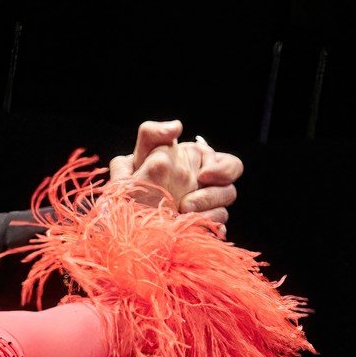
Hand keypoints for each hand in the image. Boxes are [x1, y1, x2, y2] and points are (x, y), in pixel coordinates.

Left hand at [109, 119, 241, 231]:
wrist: (124, 217)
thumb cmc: (133, 181)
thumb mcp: (139, 155)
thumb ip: (153, 133)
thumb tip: (176, 126)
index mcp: (199, 165)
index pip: (231, 165)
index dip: (223, 170)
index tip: (202, 176)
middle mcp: (206, 187)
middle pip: (230, 190)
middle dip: (212, 196)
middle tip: (187, 203)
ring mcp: (206, 210)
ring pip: (224, 211)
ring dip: (204, 214)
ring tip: (179, 215)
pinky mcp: (203, 229)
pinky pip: (215, 230)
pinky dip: (203, 229)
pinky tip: (187, 228)